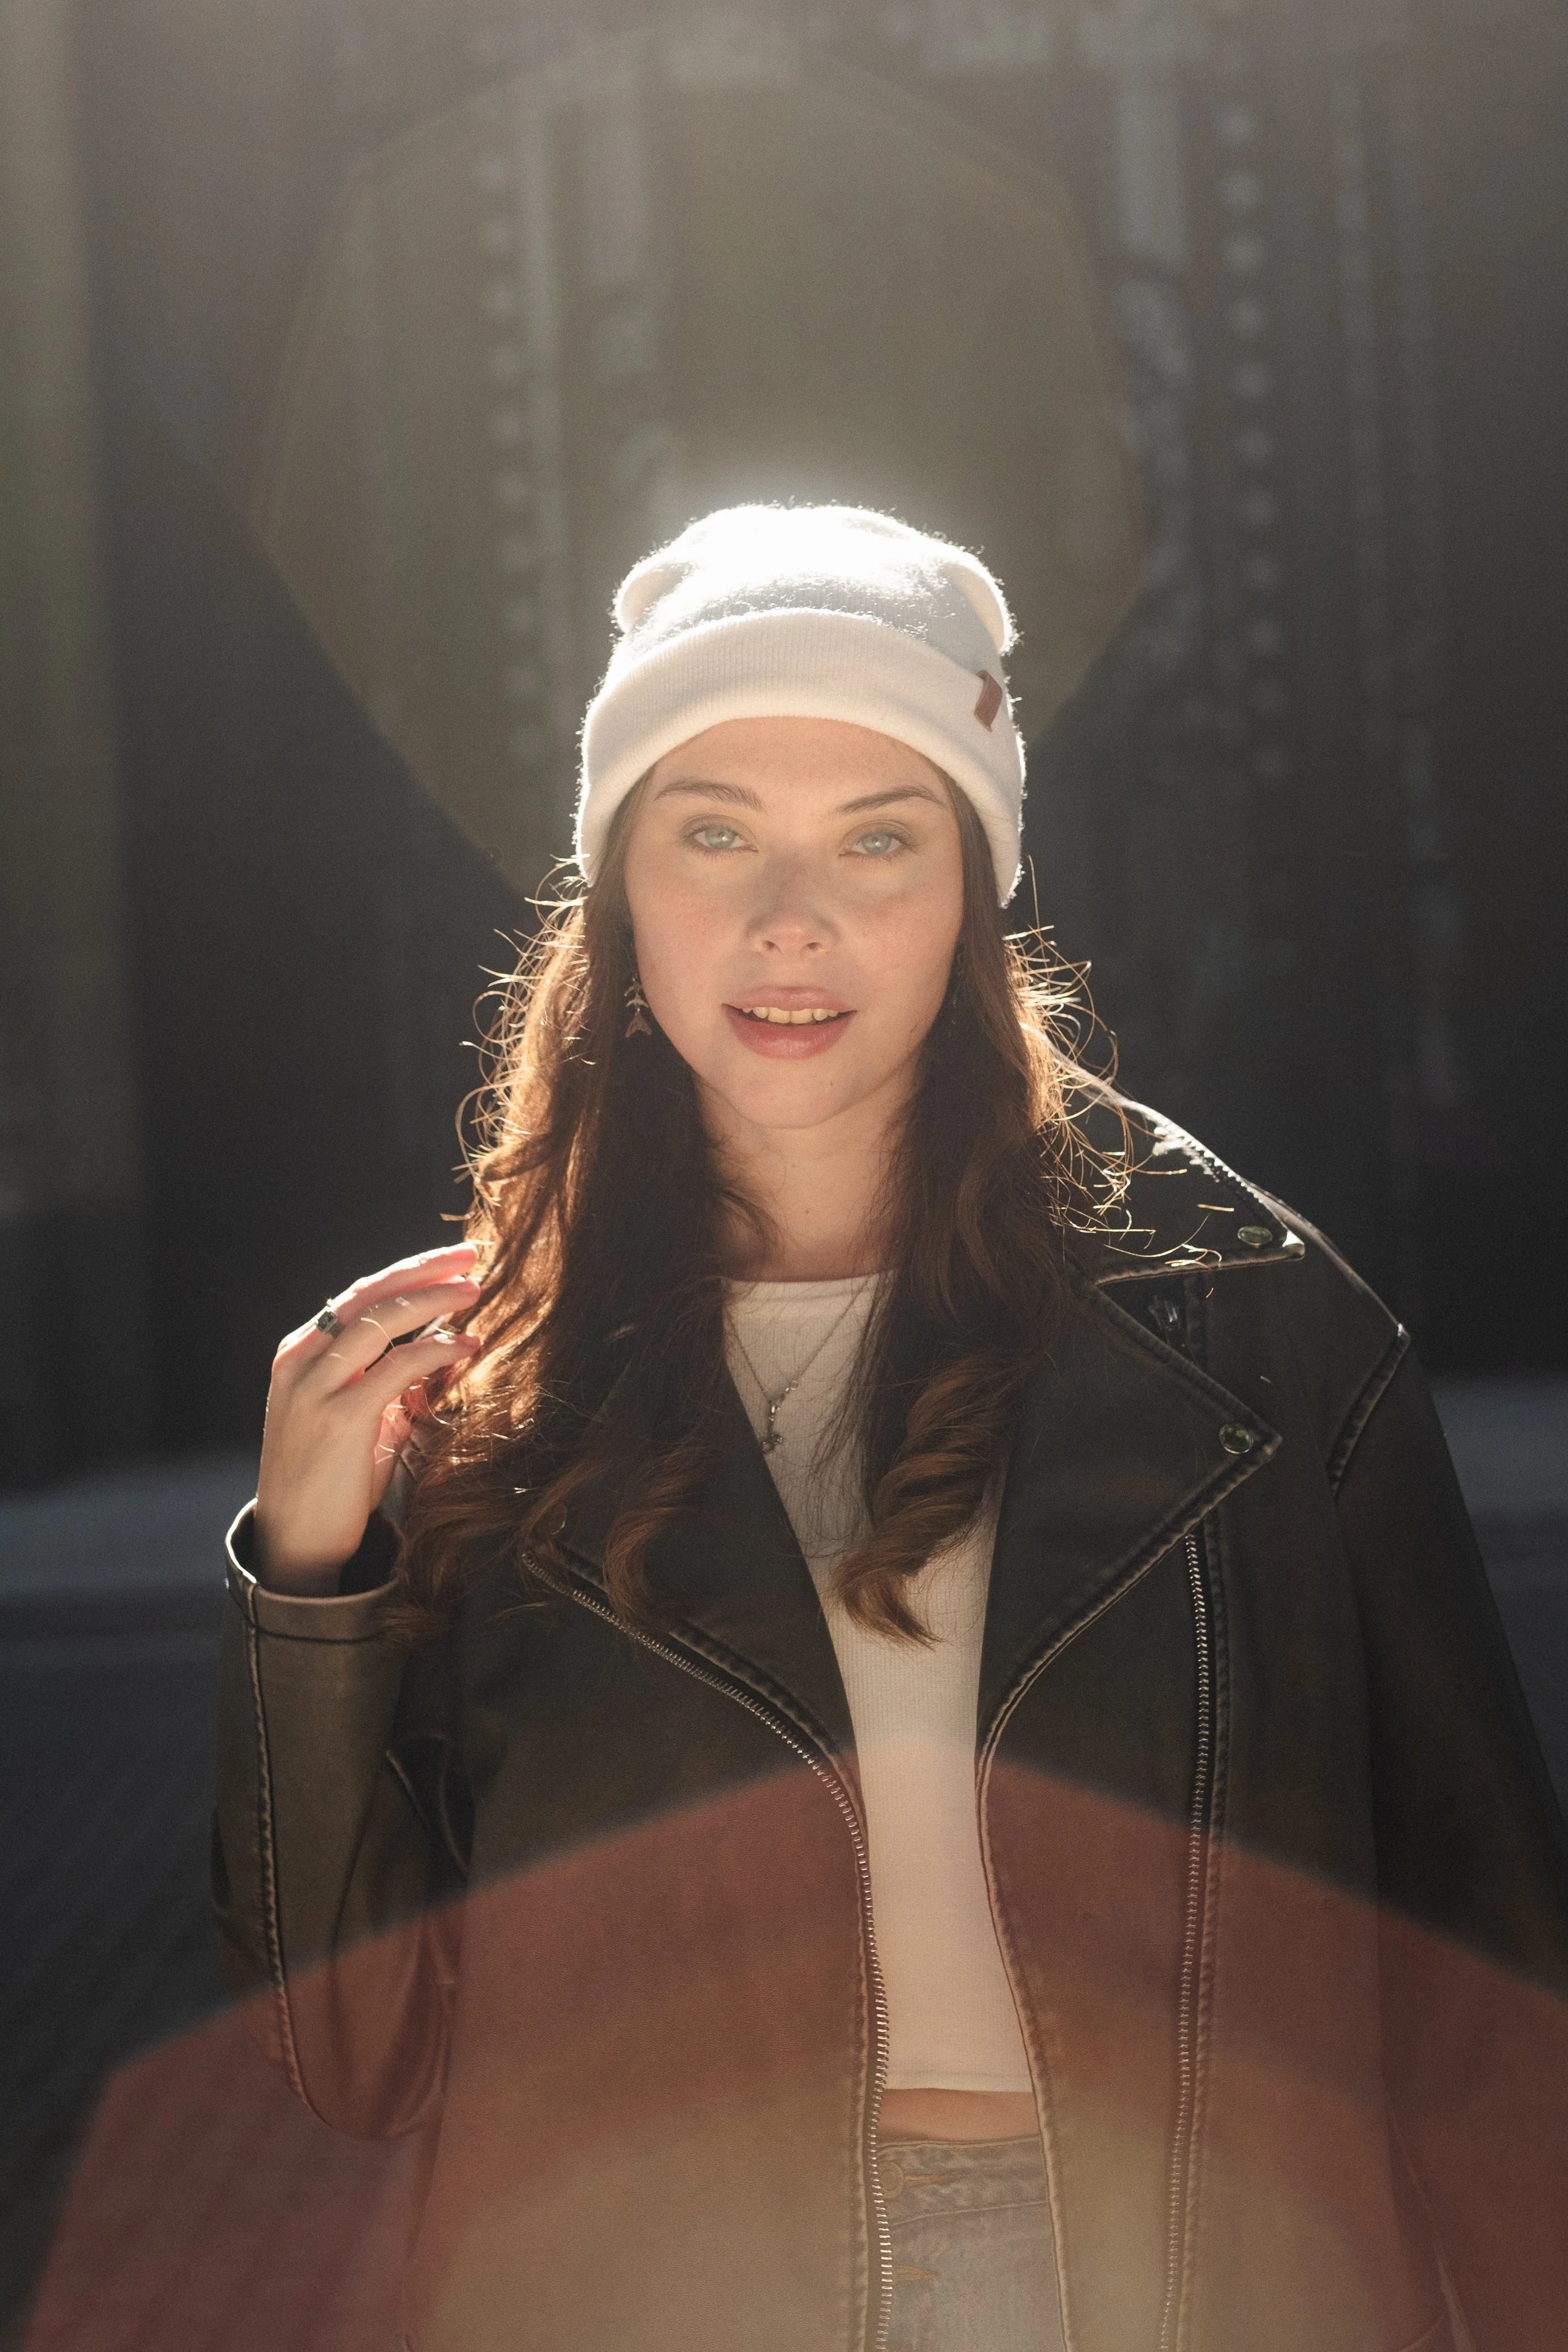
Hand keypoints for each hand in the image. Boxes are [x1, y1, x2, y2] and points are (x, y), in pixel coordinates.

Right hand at [254, 1244, 482, 1592]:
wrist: (297, 1543)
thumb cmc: (330, 1481)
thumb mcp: (355, 1418)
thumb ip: (386, 1383)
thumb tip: (437, 1352)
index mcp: (300, 1354)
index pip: (358, 1296)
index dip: (408, 1273)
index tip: (451, 1260)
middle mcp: (300, 1362)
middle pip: (368, 1295)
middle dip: (423, 1270)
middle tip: (469, 1255)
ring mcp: (315, 1389)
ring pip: (379, 1321)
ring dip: (433, 1300)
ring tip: (474, 1291)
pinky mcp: (339, 1419)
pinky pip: (395, 1368)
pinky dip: (435, 1350)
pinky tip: (466, 1345)